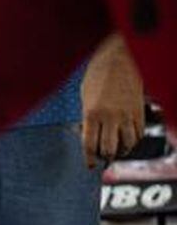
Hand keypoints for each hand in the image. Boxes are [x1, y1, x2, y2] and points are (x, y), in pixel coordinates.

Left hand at [81, 34, 144, 167]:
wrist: (120, 59)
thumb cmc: (98, 75)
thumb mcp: (85, 97)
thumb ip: (88, 118)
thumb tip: (89, 136)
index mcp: (91, 113)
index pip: (89, 145)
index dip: (90, 159)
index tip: (90, 165)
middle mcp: (110, 117)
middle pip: (108, 149)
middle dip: (105, 157)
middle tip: (102, 158)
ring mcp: (126, 115)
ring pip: (126, 144)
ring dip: (120, 151)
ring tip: (116, 150)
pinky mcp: (139, 112)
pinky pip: (138, 134)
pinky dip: (133, 141)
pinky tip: (127, 141)